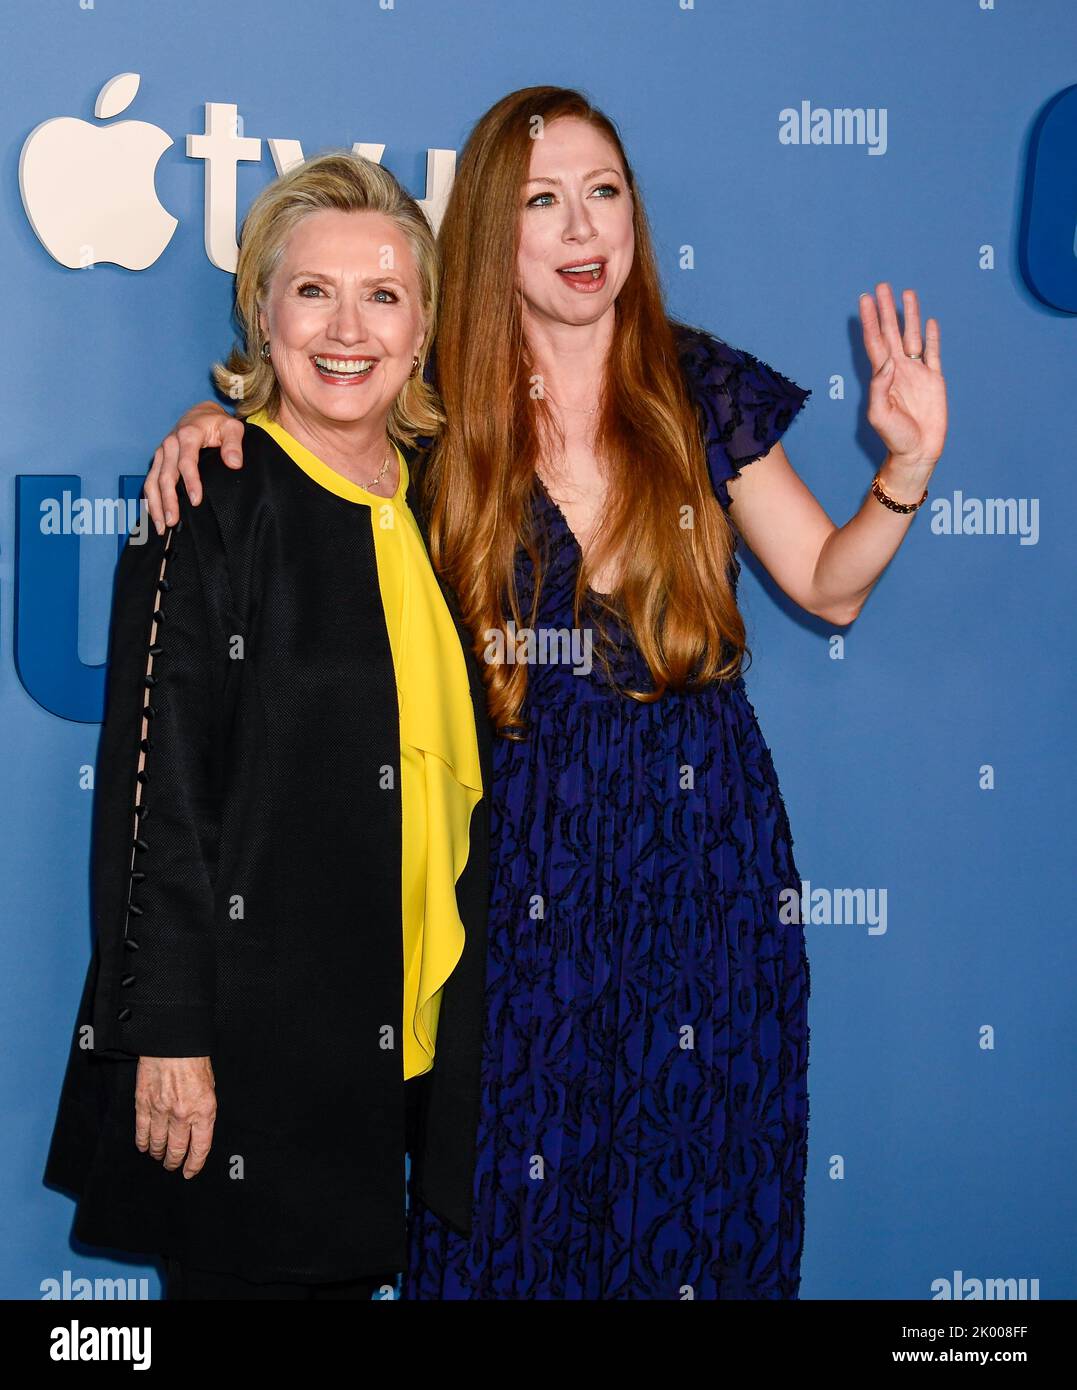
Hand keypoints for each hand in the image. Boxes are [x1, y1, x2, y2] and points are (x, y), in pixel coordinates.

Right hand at [135, 1056, 216, 1178]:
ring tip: (159, 1156)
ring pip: (158, 1143)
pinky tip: (143, 1146)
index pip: (200, 1148)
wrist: (172, 1043)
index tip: (190, 1172)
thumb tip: (198, 1127)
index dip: (194, 1164)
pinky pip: (142, 1130)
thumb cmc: (194, 1059)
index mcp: (204, 1110)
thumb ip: (204, 1108)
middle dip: (175, 1161)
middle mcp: (182, 1115)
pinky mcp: (144, 1104)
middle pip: (177, 1149)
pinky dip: (142, 1141)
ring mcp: (161, 1111)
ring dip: (158, 1153)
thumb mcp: (210, 1085)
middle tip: (173, 1166)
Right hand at [144, 403, 245, 535]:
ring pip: (153, 480)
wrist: (200, 415)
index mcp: (188, 435)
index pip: (186, 462)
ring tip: (162, 526)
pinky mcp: (159, 459)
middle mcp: (170, 444)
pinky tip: (155, 514)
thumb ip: (234, 444)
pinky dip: (150, 499)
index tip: (196, 500)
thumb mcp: (231, 427)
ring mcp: (162, 452)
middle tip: (173, 521)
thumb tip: (234, 464)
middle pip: (166, 476)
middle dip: (168, 500)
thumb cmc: (217, 423)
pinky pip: (150, 480)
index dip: (190, 482)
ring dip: (155, 504)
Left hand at [859, 283, 947, 467]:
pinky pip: (933, 353)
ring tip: (906, 293)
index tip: (865, 300)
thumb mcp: (879, 415)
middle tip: (882, 286)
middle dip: (886, 309)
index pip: (874, 342)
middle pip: (891, 332)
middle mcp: (898, 369)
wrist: (917, 452)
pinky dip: (932, 336)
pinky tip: (929, 321)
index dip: (870, 320)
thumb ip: (879, 388)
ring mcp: (917, 373)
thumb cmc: (894, 437)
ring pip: (912, 336)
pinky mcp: (935, 379)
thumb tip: (886, 362)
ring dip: (909, 315)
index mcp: (882, 376)